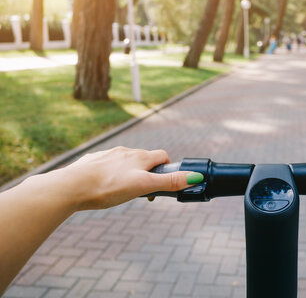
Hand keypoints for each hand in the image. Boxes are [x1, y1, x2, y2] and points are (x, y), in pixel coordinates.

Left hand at [25, 147, 201, 210]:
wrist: (71, 186)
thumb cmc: (109, 187)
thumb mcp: (144, 187)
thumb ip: (169, 182)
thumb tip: (196, 176)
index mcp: (140, 157)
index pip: (162, 155)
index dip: (167, 166)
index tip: (165, 181)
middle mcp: (125, 151)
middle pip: (143, 158)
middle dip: (147, 172)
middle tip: (143, 191)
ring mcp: (107, 155)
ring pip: (123, 161)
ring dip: (128, 172)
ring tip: (122, 191)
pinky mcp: (91, 161)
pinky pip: (104, 165)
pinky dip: (108, 173)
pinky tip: (102, 186)